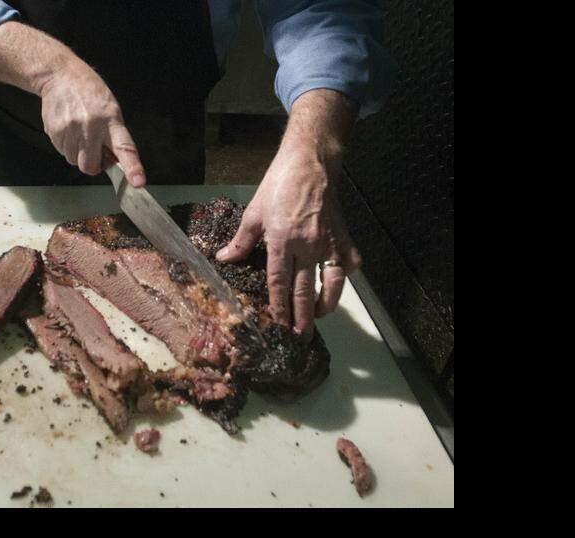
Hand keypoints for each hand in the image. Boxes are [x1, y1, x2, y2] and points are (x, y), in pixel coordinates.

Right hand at [37, 60, 145, 185]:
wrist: (61, 76)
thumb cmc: (90, 94)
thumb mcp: (112, 110)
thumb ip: (115, 136)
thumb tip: (115, 162)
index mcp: (111, 121)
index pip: (125, 148)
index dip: (132, 167)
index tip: (137, 182)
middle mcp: (90, 127)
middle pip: (90, 166)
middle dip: (93, 164)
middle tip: (95, 149)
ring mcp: (70, 130)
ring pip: (74, 161)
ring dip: (79, 154)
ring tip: (80, 133)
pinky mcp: (53, 131)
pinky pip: (62, 152)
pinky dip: (67, 146)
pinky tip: (70, 129)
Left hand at [216, 145, 360, 339]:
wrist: (311, 163)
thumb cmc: (279, 184)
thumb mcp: (254, 211)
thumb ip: (241, 240)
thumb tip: (224, 259)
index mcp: (281, 240)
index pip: (279, 283)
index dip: (279, 307)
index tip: (278, 324)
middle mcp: (306, 246)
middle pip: (304, 290)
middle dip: (302, 317)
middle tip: (301, 337)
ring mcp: (329, 242)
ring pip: (332, 283)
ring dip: (327, 304)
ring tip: (320, 316)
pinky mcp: (344, 236)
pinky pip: (349, 263)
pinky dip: (346, 274)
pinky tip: (339, 281)